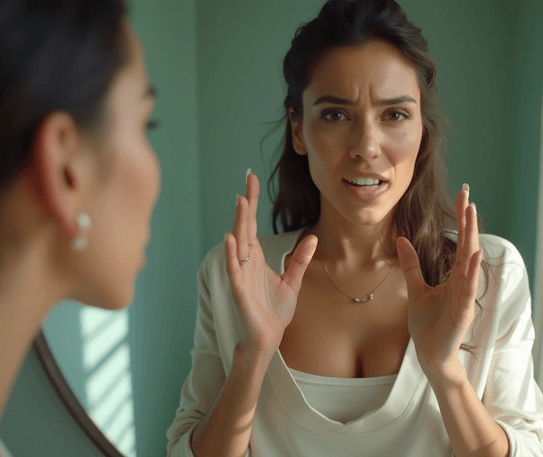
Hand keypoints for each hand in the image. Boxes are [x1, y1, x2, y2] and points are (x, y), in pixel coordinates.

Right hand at [225, 171, 317, 357]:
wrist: (268, 339)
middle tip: (247, 181)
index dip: (252, 203)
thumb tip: (312, 237)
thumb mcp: (293, 282)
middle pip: (245, 228)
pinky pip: (235, 270)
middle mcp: (246, 263)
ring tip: (240, 202)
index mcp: (257, 259)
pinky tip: (231, 238)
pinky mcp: (240, 292)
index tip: (251, 180)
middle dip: (246, 205)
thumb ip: (300, 260)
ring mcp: (241, 276)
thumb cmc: (275, 313)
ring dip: (239, 223)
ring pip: (239, 244)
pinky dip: (232, 254)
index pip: (252, 225)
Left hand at [399, 186, 481, 381]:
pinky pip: (469, 288)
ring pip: (471, 264)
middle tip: (467, 197)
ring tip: (471, 217)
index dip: (462, 220)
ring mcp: (465, 297)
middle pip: (468, 247)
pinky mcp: (463, 312)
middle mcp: (464, 283)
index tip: (463, 197)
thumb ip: (411, 265)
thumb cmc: (428, 324)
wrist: (429, 354)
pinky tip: (473, 256)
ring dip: (471, 240)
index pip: (461, 243)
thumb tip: (401, 239)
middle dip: (467, 222)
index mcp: (455, 277)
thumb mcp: (415, 288)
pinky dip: (471, 272)